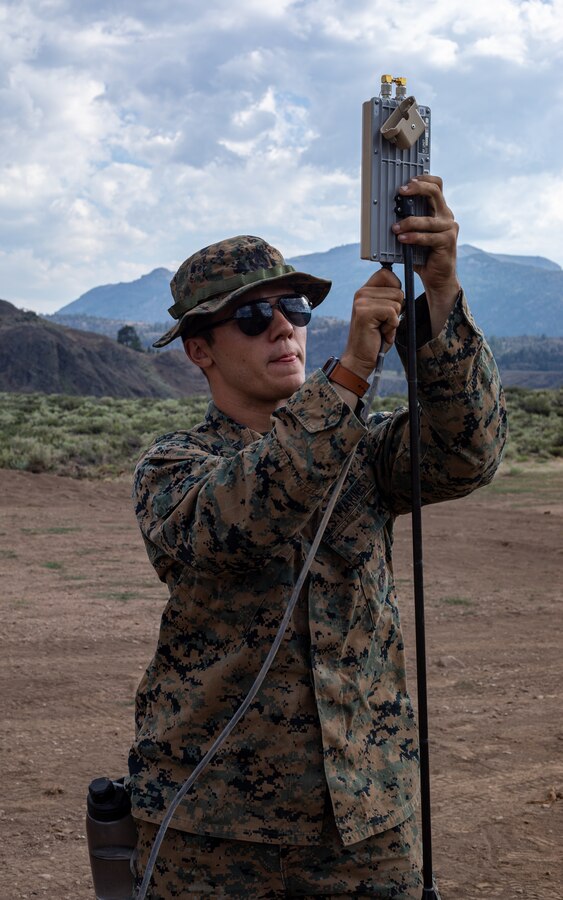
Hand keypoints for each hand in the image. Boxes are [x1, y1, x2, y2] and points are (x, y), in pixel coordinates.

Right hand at [340, 267, 403, 379]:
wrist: (360, 358)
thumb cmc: (376, 337)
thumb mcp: (385, 314)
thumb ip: (391, 299)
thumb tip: (402, 290)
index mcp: (365, 291)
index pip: (387, 274)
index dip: (396, 289)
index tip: (389, 308)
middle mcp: (361, 293)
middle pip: (398, 290)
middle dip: (397, 311)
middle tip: (383, 324)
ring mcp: (361, 302)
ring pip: (397, 302)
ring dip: (394, 320)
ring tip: (381, 329)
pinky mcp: (364, 312)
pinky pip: (393, 313)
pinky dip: (392, 326)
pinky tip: (381, 333)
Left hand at [392, 175, 460, 335]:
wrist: (437, 277)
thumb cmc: (423, 255)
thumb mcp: (414, 233)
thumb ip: (407, 221)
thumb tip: (388, 213)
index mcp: (439, 210)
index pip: (436, 185)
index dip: (422, 179)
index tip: (406, 182)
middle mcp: (446, 215)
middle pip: (435, 192)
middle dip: (416, 188)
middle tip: (401, 192)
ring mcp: (449, 228)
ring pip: (427, 219)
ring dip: (408, 222)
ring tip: (395, 228)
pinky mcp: (447, 242)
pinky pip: (428, 237)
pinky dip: (413, 237)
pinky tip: (402, 239)